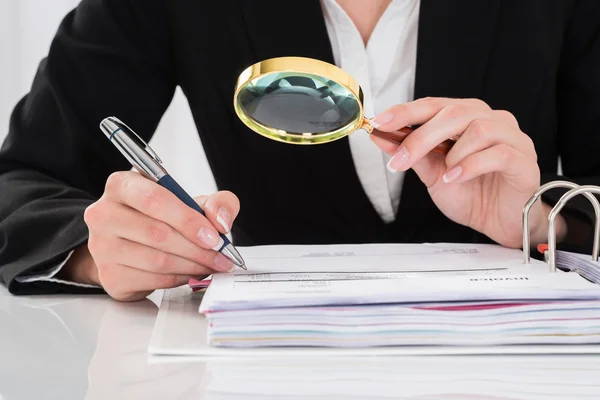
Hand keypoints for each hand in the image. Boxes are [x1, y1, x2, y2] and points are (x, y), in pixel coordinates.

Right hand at [62, 171, 239, 300]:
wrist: (130, 243)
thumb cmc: (161, 218)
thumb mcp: (191, 201)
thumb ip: (216, 202)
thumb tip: (220, 221)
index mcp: (121, 185)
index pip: (154, 200)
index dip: (188, 220)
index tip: (214, 236)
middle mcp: (103, 214)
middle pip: (158, 233)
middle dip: (198, 248)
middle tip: (221, 256)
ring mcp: (102, 247)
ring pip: (157, 260)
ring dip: (192, 265)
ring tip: (210, 264)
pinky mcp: (109, 276)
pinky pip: (152, 280)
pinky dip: (179, 279)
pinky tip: (191, 273)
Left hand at [370, 97, 565, 247]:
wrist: (499, 223)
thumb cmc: (471, 194)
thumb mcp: (432, 174)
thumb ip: (412, 154)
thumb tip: (380, 137)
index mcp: (466, 118)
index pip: (433, 105)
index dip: (405, 111)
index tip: (380, 122)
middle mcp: (490, 120)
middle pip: (453, 113)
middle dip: (420, 137)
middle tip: (400, 160)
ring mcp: (511, 137)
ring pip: (478, 129)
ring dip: (452, 154)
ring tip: (444, 175)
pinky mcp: (524, 159)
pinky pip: (498, 153)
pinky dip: (470, 166)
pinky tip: (456, 178)